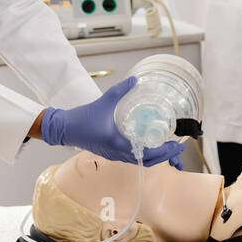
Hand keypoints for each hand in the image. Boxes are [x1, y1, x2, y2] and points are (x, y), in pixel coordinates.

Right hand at [40, 77, 185, 167]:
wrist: (64, 128)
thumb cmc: (83, 118)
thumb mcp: (104, 101)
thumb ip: (121, 90)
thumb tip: (136, 80)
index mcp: (118, 144)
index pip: (147, 154)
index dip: (163, 152)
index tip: (175, 145)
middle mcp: (118, 153)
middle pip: (147, 161)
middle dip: (164, 156)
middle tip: (177, 148)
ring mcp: (114, 155)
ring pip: (140, 161)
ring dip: (156, 156)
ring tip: (168, 148)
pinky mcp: (111, 152)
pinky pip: (132, 157)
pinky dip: (145, 155)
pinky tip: (150, 146)